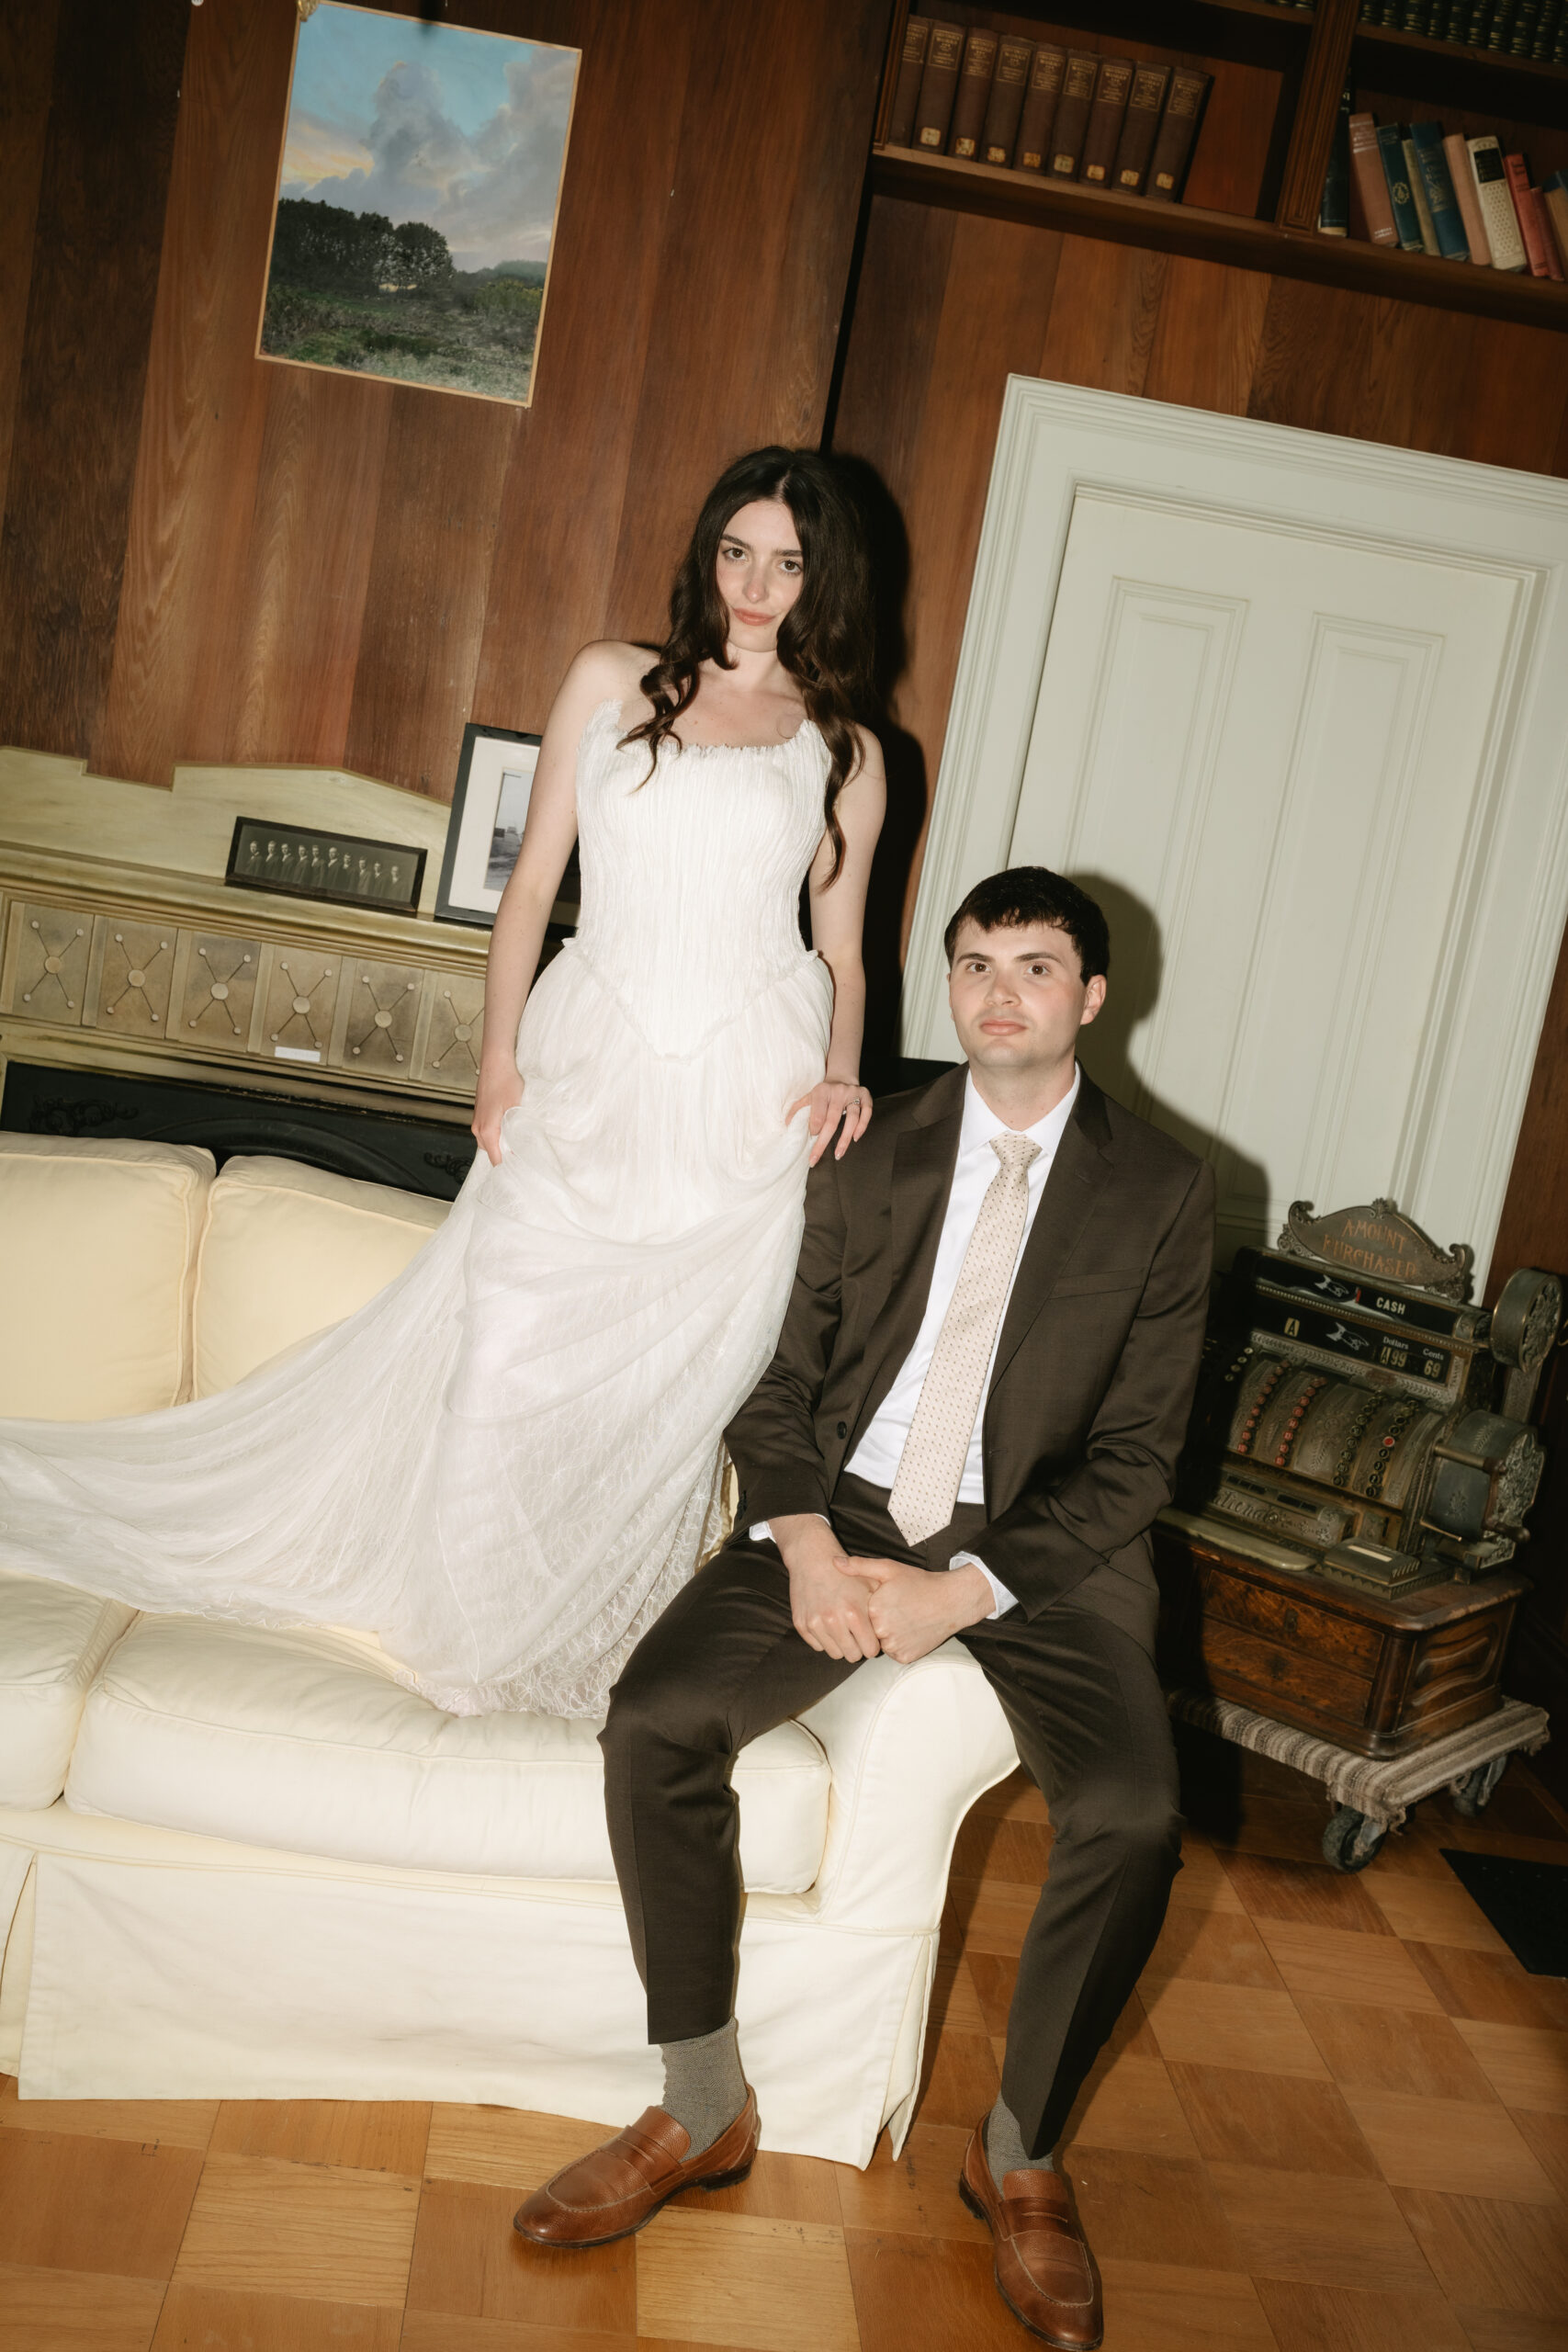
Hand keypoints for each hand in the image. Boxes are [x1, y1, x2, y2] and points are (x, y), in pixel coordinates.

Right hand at [471, 1062, 522, 1165]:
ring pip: (488, 1142)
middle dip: (504, 1155)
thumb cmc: (505, 1082)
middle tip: (522, 1157)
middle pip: (491, 1152)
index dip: (507, 1165)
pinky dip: (497, 1135)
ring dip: (500, 1144)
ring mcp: (477, 1121)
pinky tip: (509, 1129)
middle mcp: (478, 1128)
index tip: (519, 1169)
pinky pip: (487, 1132)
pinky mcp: (480, 1114)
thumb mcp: (516, 1108)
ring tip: (517, 1143)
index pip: (495, 1158)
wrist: (495, 1063)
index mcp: (487, 1130)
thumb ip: (516, 1130)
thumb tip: (520, 1145)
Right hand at [773, 1514, 880, 1660]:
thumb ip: (884, 1607)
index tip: (871, 1636)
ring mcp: (815, 1624)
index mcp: (854, 1613)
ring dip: (841, 1645)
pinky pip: (818, 1646)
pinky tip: (828, 1623)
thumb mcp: (870, 1582)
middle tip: (857, 1634)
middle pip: (852, 1656)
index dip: (873, 1644)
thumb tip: (894, 1631)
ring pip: (835, 1654)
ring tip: (843, 1628)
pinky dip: (825, 1639)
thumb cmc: (844, 1573)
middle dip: (858, 1647)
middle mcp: (833, 1621)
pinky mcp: (801, 1625)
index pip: (870, 1650)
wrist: (812, 1558)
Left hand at [787, 1078, 871, 1166]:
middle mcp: (838, 1091)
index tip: (811, 1139)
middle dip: (823, 1142)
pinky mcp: (866, 1097)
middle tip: (815, 1158)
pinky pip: (866, 1113)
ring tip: (838, 1154)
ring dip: (844, 1139)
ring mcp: (854, 1093)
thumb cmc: (823, 1094)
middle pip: (832, 1120)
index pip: (818, 1113)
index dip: (814, 1128)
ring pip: (852, 1119)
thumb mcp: (808, 1097)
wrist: (842, 1078)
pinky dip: (862, 1127)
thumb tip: (788, 1125)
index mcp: (822, 1091)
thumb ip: (798, 1110)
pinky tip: (855, 1139)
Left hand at [858, 1558, 993, 1664]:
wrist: (952, 1601)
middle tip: (897, 1609)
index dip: (872, 1605)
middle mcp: (881, 1632)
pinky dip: (899, 1644)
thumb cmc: (920, 1583)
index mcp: (873, 1610)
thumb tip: (834, 1561)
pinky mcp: (905, 1658)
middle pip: (869, 1629)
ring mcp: (894, 1647)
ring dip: (887, 1634)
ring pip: (880, 1643)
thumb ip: (859, 1566)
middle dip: (878, 1621)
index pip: (859, 1613)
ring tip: (904, 1619)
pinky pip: (893, 1652)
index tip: (886, 1599)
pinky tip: (910, 1630)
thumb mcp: (889, 1569)